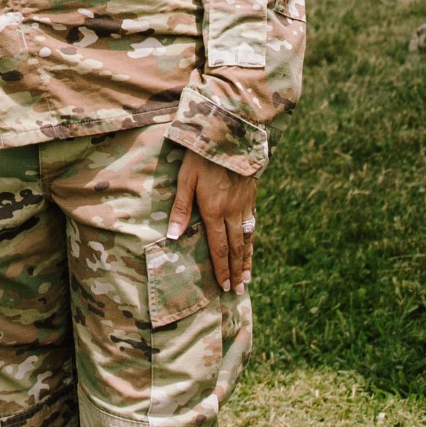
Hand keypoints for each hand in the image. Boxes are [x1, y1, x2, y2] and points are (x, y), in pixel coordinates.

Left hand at [166, 151, 258, 292]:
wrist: (232, 136)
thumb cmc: (202, 156)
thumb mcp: (185, 179)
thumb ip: (180, 208)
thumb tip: (173, 236)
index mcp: (214, 211)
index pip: (219, 248)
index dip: (222, 269)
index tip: (224, 286)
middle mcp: (232, 212)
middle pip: (235, 248)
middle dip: (237, 271)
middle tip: (238, 291)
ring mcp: (244, 205)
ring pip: (247, 238)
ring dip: (247, 260)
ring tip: (248, 277)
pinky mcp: (251, 196)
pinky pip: (252, 224)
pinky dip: (251, 240)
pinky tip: (250, 245)